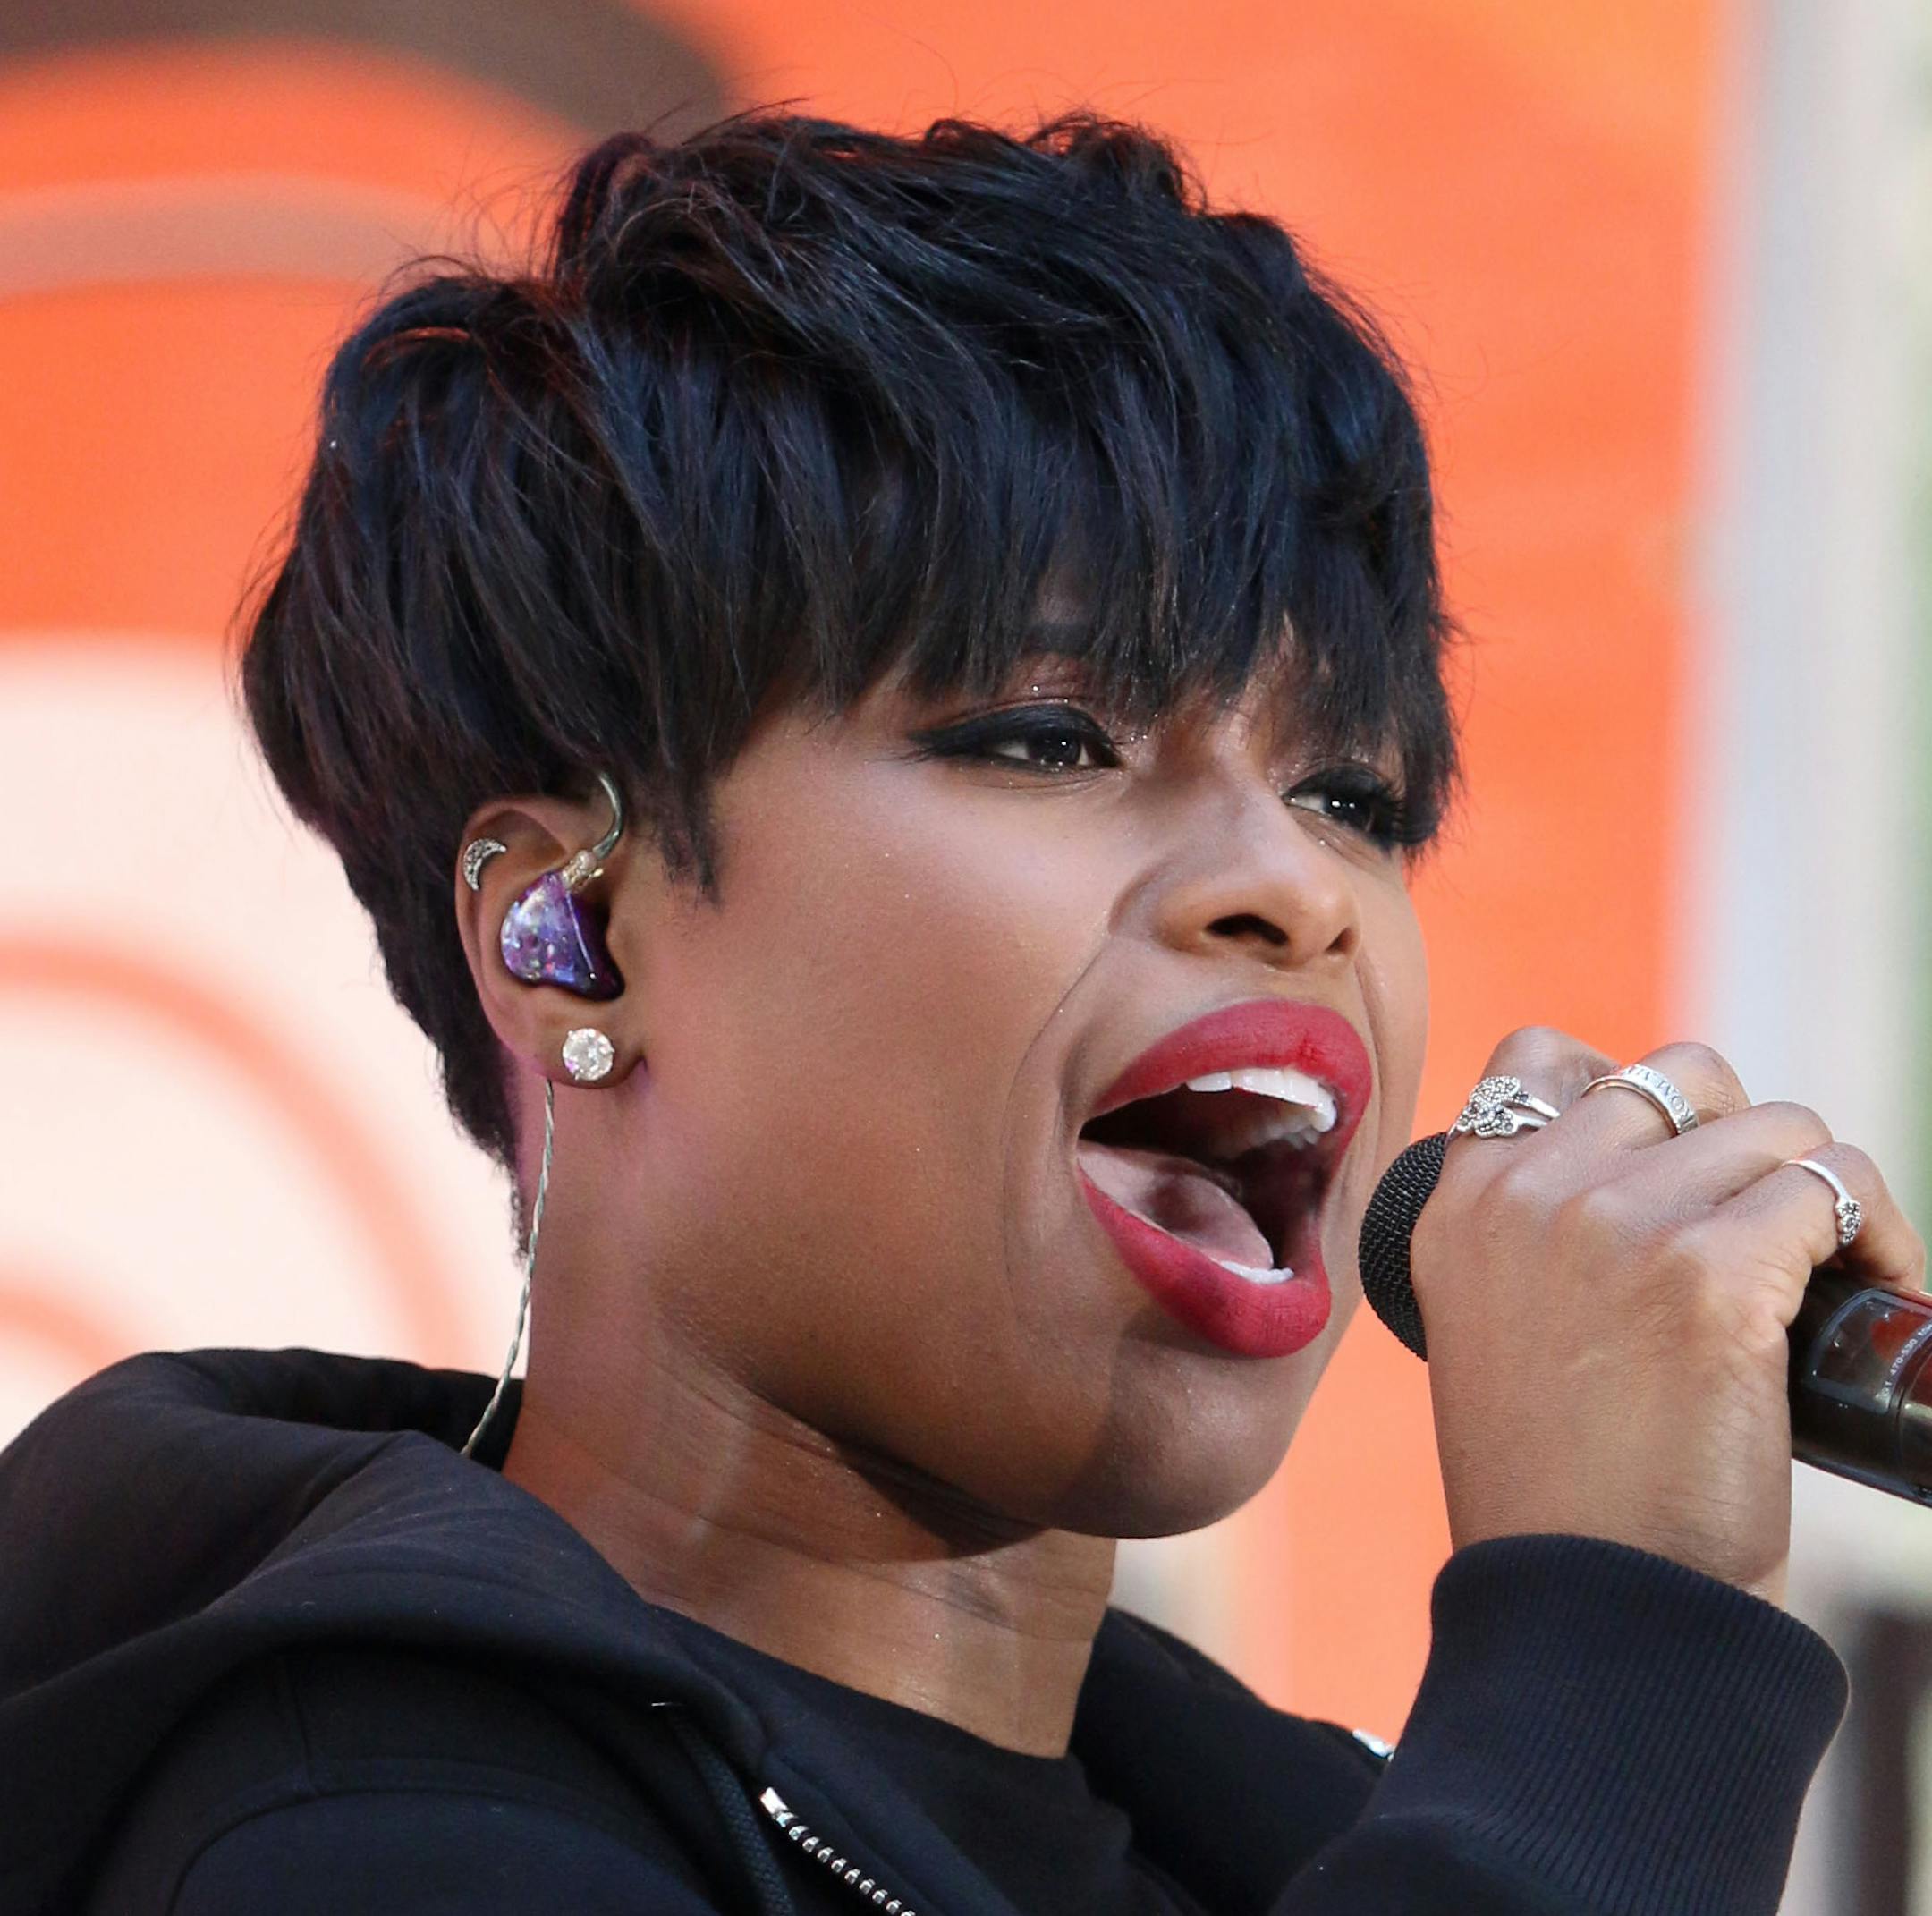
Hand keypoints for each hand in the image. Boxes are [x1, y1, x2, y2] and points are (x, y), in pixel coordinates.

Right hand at [1411, 1029, 1925, 1605]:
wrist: (1590, 1606)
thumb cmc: (1561, 1490)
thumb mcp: (1501, 1328)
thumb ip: (1543, 1237)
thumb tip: (1670, 1172)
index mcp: (1459, 1205)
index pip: (1539, 1057)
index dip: (1630, 1088)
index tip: (1681, 1159)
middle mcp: (1527, 1191)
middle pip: (1683, 1074)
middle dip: (1748, 1138)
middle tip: (1776, 1227)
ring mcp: (1615, 1220)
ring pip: (1779, 1128)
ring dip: (1829, 1192)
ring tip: (1842, 1272)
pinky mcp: (1707, 1269)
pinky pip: (1834, 1193)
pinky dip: (1881, 1243)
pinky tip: (1882, 1295)